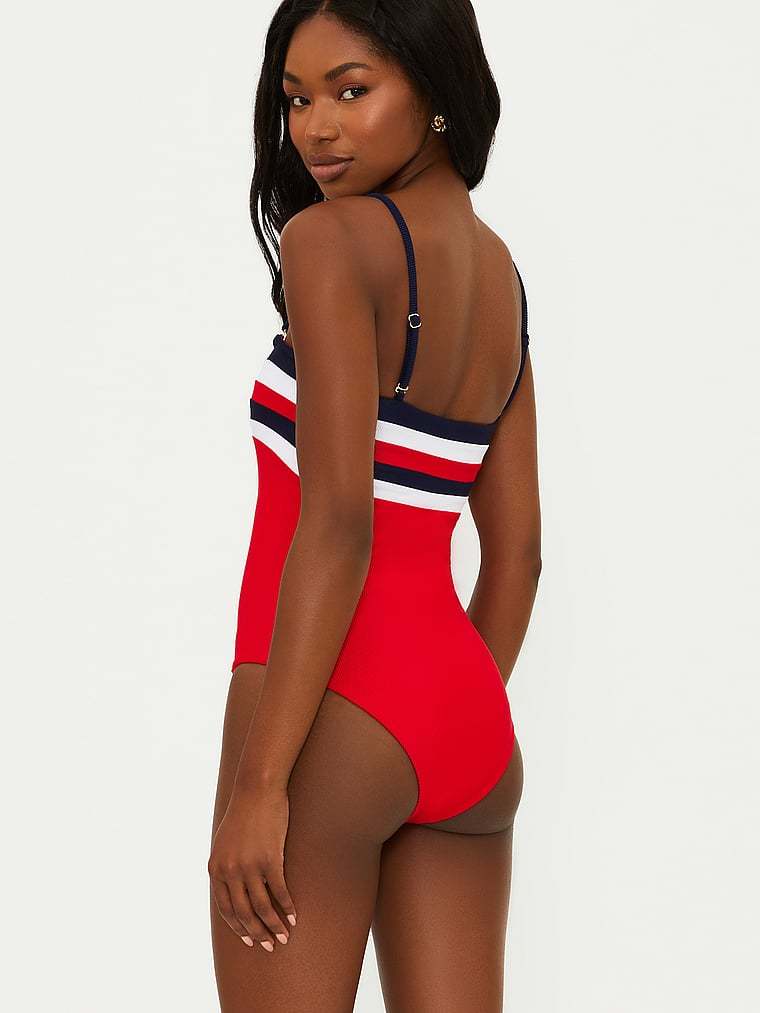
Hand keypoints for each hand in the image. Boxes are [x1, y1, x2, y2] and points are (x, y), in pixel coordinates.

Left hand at [208, 784, 296, 951]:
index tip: (250, 939)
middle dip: (258, 933)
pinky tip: (294, 916)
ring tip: (284, 937)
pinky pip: (278, 891)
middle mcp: (229, 871)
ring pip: (262, 907)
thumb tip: (233, 887)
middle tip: (270, 947)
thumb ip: (226, 866)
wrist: (256, 789)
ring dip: (274, 926)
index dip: (238, 927)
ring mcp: (249, 866)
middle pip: (244, 913)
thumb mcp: (224, 842)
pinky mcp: (269, 859)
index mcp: (215, 868)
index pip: (225, 909)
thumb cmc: (243, 813)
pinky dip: (287, 907)